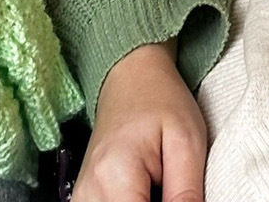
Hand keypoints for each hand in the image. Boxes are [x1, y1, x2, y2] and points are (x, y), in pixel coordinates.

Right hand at [73, 40, 205, 201]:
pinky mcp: (83, 200)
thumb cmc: (161, 101)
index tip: (184, 196)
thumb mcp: (187, 142)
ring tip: (163, 184)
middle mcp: (88, 194)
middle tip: (176, 187)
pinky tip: (148, 190)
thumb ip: (186, 194)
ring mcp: (80, 199)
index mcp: (113, 177)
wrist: (131, 78)